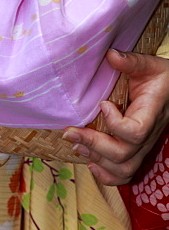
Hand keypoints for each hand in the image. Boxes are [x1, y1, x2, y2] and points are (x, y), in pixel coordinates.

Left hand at [62, 49, 168, 185]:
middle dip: (93, 144)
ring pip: (123, 169)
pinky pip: (125, 173)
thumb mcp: (149, 64)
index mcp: (151, 113)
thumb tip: (111, 54)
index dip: (115, 124)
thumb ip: (131, 61)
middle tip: (69, 132)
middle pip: (123, 154)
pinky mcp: (136, 150)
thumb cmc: (161, 77)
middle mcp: (148, 135)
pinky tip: (90, 162)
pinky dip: (107, 175)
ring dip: (96, 160)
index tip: (102, 103)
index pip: (135, 132)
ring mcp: (143, 146)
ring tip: (76, 146)